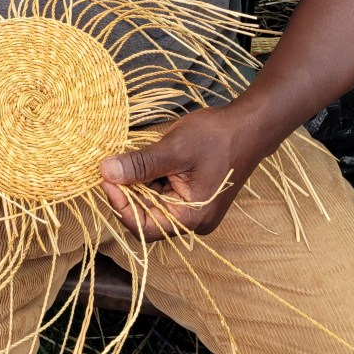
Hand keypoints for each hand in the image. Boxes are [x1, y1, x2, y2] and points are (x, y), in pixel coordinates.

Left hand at [99, 105, 263, 241]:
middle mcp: (192, 220)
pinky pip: (162, 192)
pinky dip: (148, 178)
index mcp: (191, 218)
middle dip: (127, 191)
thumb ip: (140, 164)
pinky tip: (141, 159)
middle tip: (110, 166)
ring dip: (136, 183)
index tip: (105, 178)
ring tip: (125, 159)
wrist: (248, 126)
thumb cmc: (216, 137)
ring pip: (152, 202)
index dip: (120, 205)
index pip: (144, 226)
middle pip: (147, 215)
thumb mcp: (173, 148)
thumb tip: (105, 172)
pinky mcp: (191, 194)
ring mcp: (193, 208)